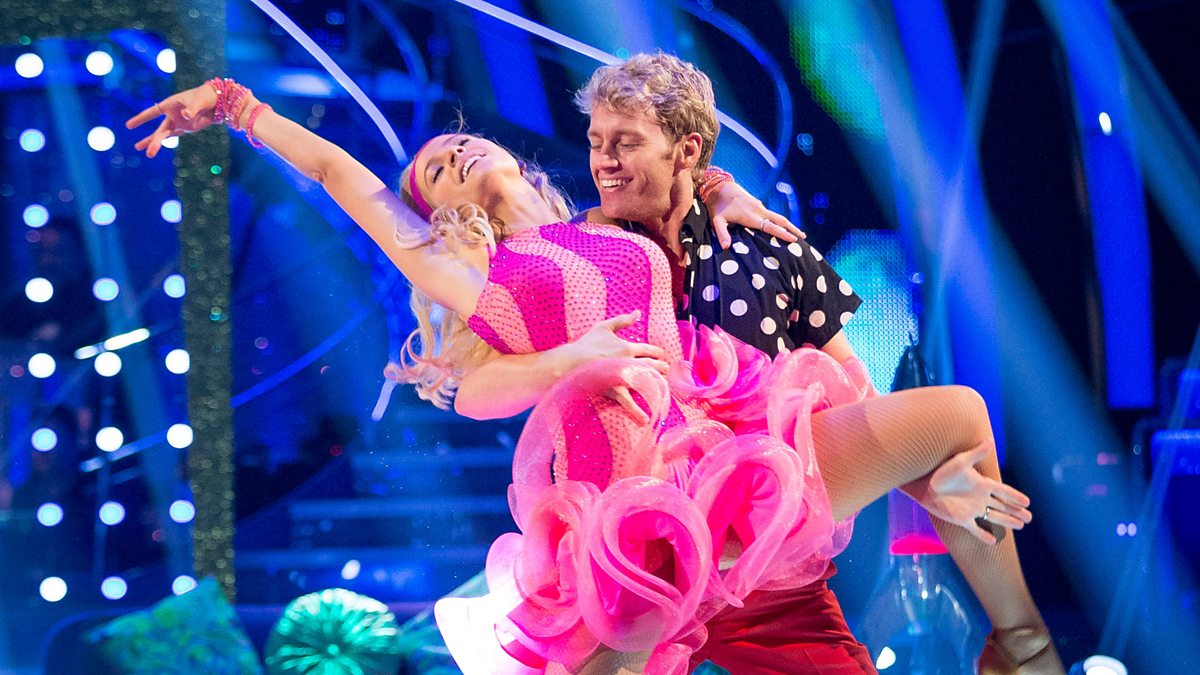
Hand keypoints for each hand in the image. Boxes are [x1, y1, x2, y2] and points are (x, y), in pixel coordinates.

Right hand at [125, 83, 220, 157]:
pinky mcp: (186, 128)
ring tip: (146, 154)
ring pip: (164, 135)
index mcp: (169, 104)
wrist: (216, 102)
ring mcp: (178, 122)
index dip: (141, 119)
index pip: (152, 112)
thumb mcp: (198, 102)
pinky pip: (174, 135)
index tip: (129, 125)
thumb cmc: (204, 97)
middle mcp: (171, 115)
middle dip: (151, 140)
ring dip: (155, 143)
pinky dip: (165, 141)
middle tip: (137, 148)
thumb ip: (191, 109)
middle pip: (159, 130)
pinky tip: (155, 147)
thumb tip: (185, 115)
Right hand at [562, 311, 668, 422]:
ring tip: (663, 387)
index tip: (661, 354)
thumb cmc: (586, 344)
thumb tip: (637, 313)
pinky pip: (628, 402)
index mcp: (627, 347)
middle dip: (660, 367)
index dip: (656, 352)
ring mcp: (623, 378)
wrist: (571, 361)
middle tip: (665, 369)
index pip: (647, 350)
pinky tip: (646, 419)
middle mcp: (629, 363)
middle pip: (651, 366)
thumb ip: (622, 320)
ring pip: (645, 382)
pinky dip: (637, 411)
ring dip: (656, 384)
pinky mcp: (615, 390)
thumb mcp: (604, 327)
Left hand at [705, 180, 804, 248]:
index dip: (783, 233)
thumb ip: (722, 234)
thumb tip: (725, 247)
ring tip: (798, 234)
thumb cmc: (717, 205)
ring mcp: (759, 206)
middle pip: (780, 220)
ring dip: (788, 225)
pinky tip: (782, 227)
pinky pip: (772, 215)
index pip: (770, 226)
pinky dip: (779, 222)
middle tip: (803, 238)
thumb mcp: (716, 220)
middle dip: (792, 229)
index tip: (794, 240)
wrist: (718, 185)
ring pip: (777, 216)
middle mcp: (758, 210)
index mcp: (750, 216)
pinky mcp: (758, 204)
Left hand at [903, 444, 1031, 544]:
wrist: (924, 484)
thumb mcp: (960, 462)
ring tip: (1021, 525)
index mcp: (983, 485)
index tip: (1028, 502)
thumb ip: (976, 453)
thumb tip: (990, 439)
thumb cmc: (942, 471)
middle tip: (1030, 517)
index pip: (1004, 492)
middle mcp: (980, 498)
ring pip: (994, 517)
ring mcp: (972, 509)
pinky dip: (983, 536)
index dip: (1016, 497)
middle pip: (1003, 506)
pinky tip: (993, 541)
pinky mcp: (962, 519)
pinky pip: (975, 529)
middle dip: (1016, 511)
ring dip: (1007, 521)